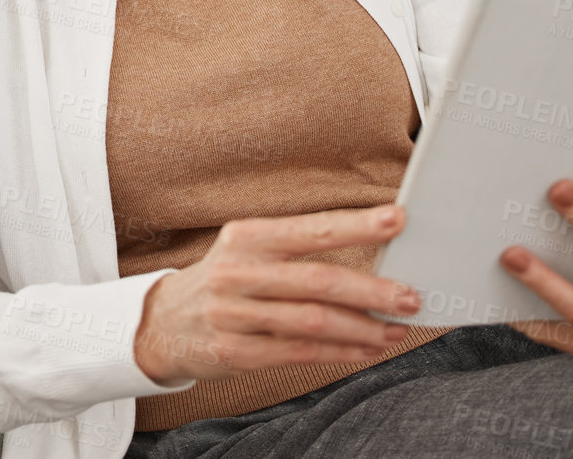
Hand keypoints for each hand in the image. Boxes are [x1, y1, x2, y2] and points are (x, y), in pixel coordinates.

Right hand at [132, 204, 422, 383]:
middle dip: (372, 290)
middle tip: (410, 296)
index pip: (310, 229)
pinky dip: (338, 352)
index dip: (356, 225)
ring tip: (394, 329)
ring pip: (313, 321)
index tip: (397, 220)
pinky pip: (299, 352)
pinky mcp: (236, 352)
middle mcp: (238, 273)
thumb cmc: (222, 280)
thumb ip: (296, 250)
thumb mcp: (247, 251)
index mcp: (245, 237)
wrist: (162, 322)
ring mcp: (234, 315)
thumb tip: (368, 250)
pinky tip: (363, 349)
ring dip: (362, 328)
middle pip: (318, 280)